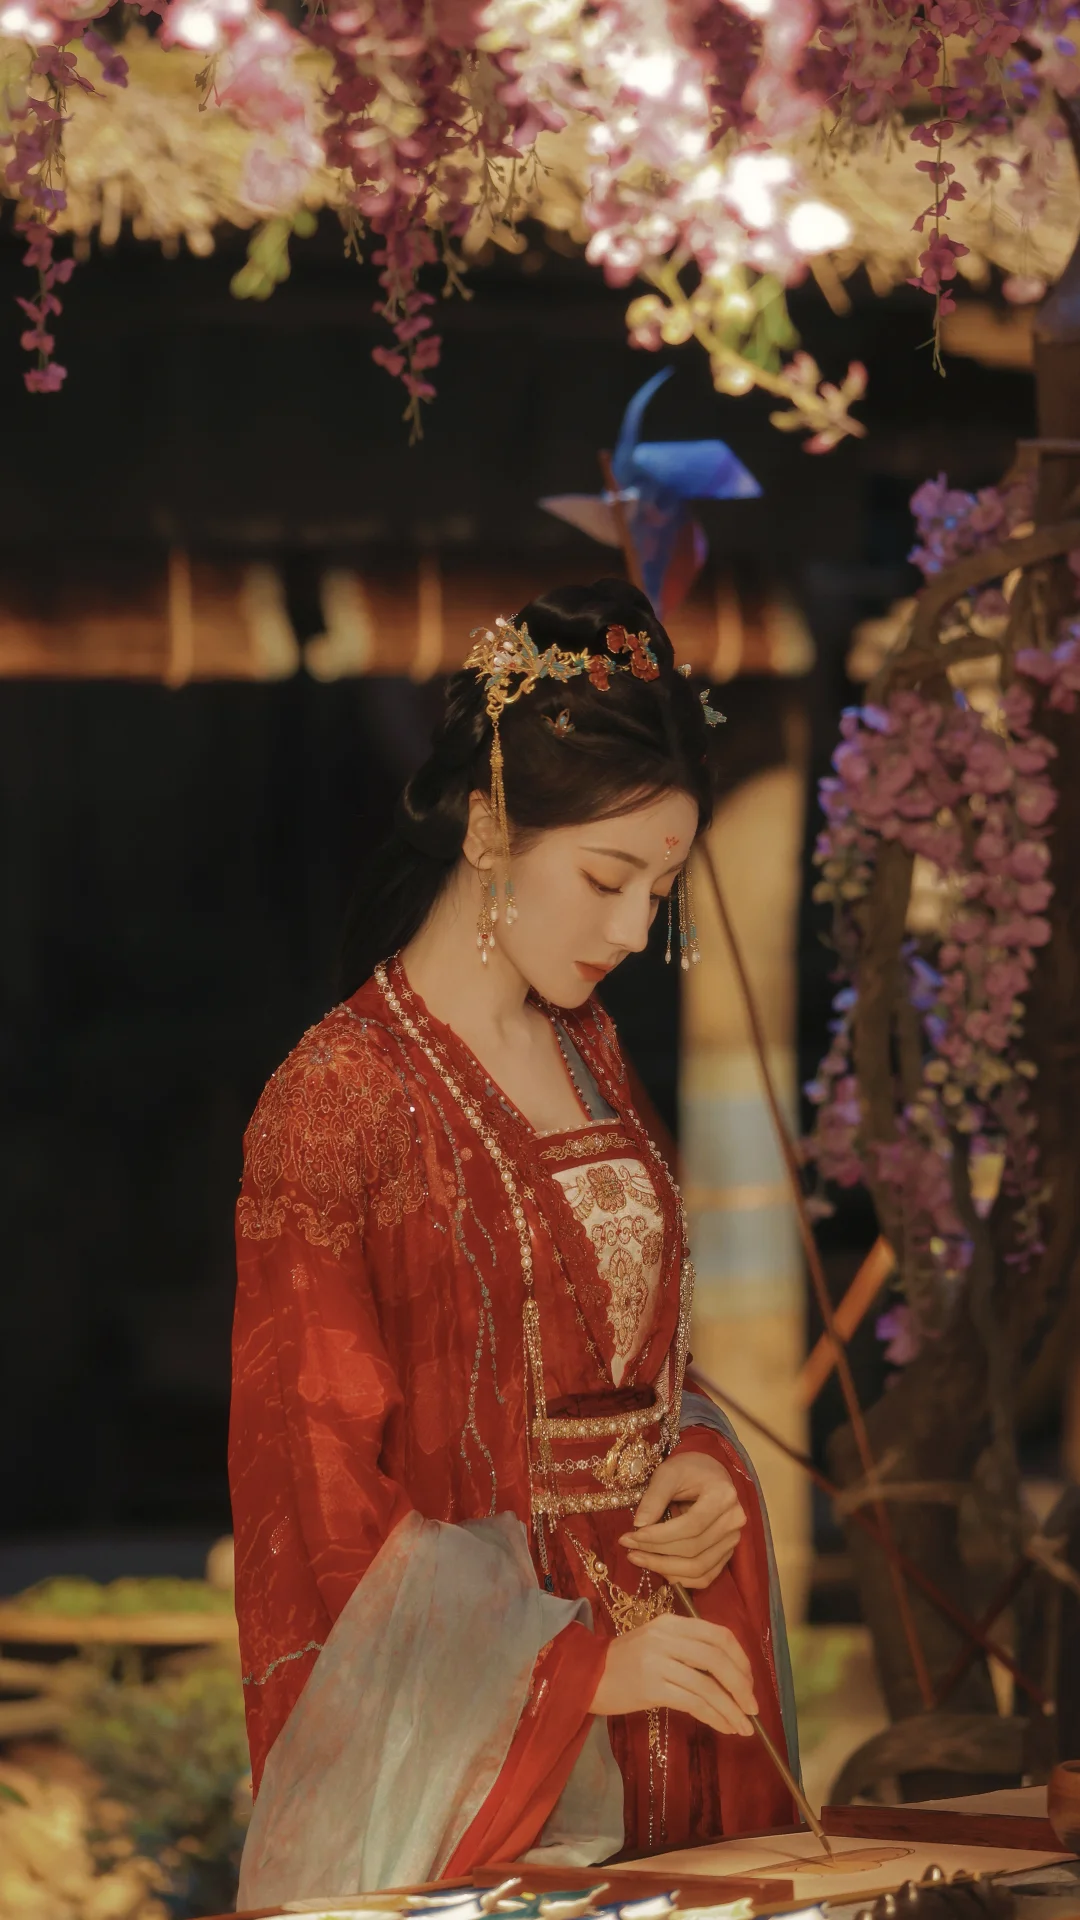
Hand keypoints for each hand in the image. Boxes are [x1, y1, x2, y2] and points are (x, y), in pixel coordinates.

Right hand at [589, 1613, 757, 1735]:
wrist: (585, 1677)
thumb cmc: (624, 1664)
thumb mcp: (657, 1644)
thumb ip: (688, 1650)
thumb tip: (731, 1676)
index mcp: (670, 1622)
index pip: (718, 1634)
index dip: (741, 1659)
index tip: (750, 1682)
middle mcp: (665, 1637)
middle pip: (717, 1657)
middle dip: (742, 1685)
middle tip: (754, 1708)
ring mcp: (657, 1661)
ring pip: (708, 1684)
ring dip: (732, 1708)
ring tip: (744, 1726)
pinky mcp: (650, 1687)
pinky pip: (693, 1702)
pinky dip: (715, 1716)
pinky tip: (724, 1727)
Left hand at [619, 1449, 745, 1589]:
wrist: (708, 1474)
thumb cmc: (688, 1469)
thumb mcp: (668, 1473)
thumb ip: (654, 1497)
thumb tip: (639, 1525)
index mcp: (723, 1496)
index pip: (691, 1526)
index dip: (660, 1536)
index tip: (633, 1535)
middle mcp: (734, 1521)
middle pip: (693, 1549)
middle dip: (656, 1552)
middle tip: (628, 1547)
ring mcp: (733, 1540)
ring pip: (699, 1568)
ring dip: (664, 1569)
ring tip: (637, 1559)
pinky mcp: (727, 1553)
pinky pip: (705, 1577)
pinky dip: (681, 1579)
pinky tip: (659, 1569)